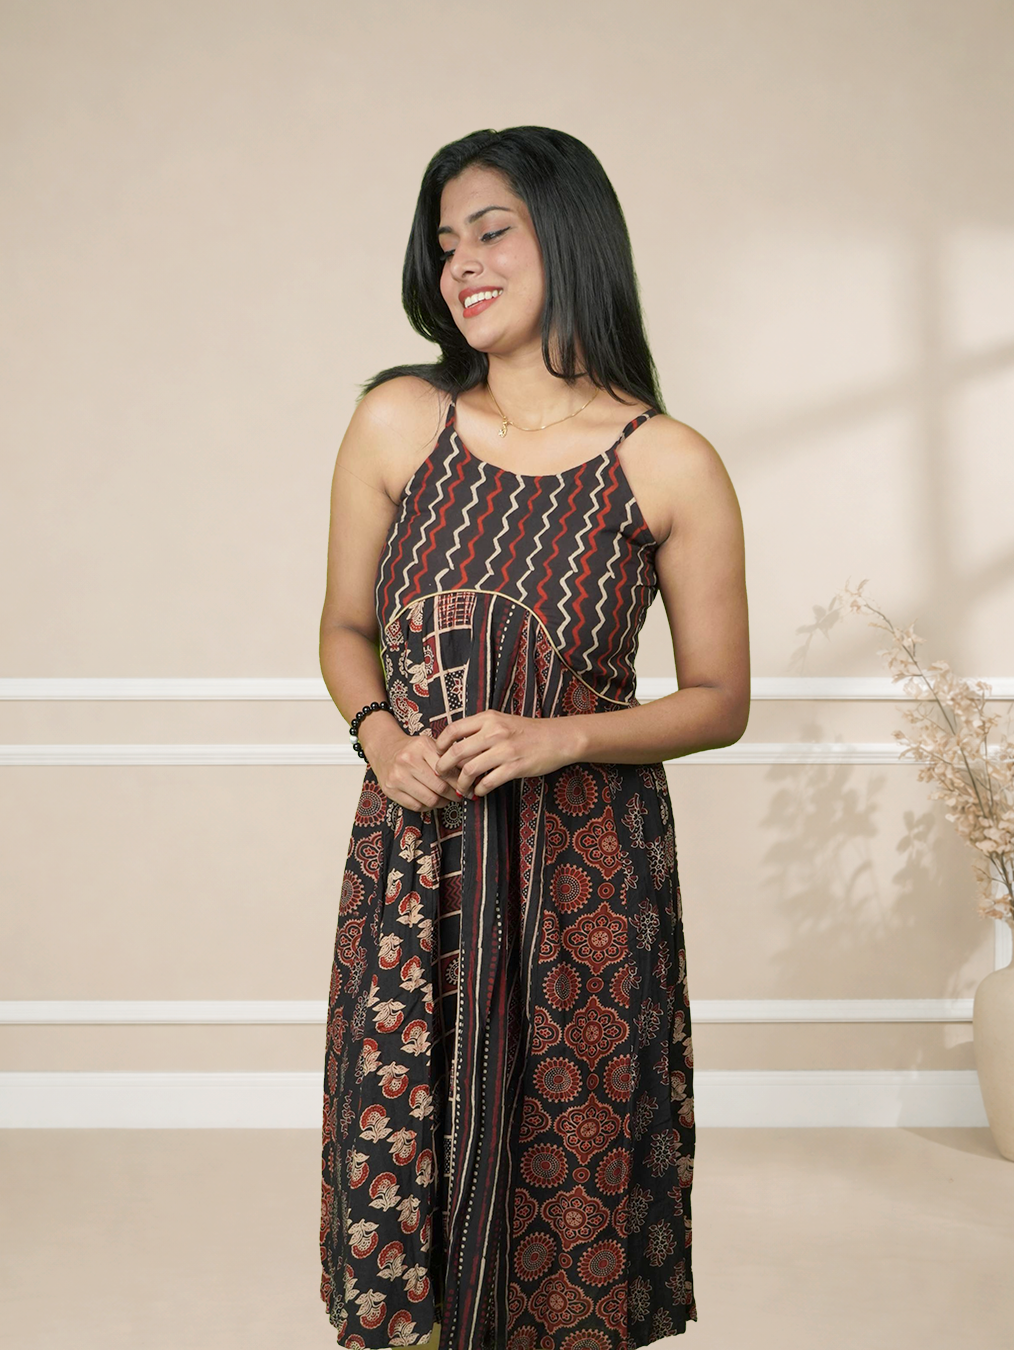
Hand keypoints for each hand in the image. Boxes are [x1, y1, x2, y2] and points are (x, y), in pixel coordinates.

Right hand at [359, 714, 458, 812]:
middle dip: (454, 795)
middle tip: (459, 796)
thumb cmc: (412, 749)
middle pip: (440, 787)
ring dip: (442, 802)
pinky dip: (427, 806)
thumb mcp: (430, 745)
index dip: (460, 783)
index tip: (467, 788)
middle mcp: (407, 761)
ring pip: (429, 800)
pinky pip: (416, 806)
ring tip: (446, 799)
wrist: (384, 749)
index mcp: (421, 746)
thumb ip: (449, 758)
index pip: (447, 771)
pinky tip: (431, 800)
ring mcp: (397, 776)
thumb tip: (469, 774)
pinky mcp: (390, 790)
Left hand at [433, 711, 576, 798]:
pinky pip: (488, 782)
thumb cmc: (528, 731)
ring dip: (461, 784)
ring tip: (462, 789)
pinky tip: (479, 791)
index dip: (440, 744)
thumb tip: (455, 746)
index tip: (438, 754)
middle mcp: (494, 732)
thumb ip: (480, 729)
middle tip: (442, 775)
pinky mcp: (515, 767)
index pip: (453, 730)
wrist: (558, 738)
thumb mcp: (502, 721)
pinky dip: (479, 790)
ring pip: (469, 770)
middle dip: (444, 767)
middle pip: (456, 752)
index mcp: (488, 719)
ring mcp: (505, 750)